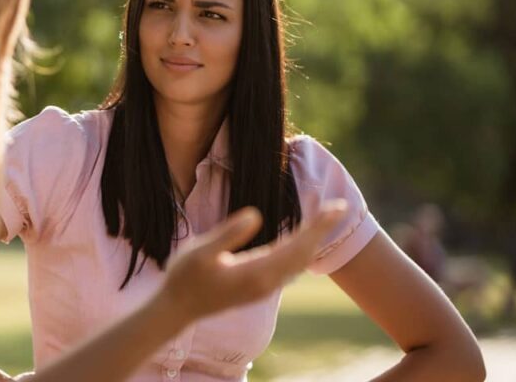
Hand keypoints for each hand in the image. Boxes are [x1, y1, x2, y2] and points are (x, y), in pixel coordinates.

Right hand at [156, 201, 347, 322]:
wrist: (177, 309)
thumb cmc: (184, 277)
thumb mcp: (201, 251)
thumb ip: (228, 233)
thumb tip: (256, 215)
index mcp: (257, 272)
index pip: (297, 244)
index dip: (318, 225)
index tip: (337, 208)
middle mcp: (267, 283)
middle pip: (304, 253)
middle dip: (321, 230)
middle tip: (338, 207)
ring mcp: (264, 288)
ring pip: (298, 263)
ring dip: (313, 240)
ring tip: (323, 218)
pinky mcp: (258, 289)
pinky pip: (288, 268)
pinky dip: (300, 250)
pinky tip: (299, 240)